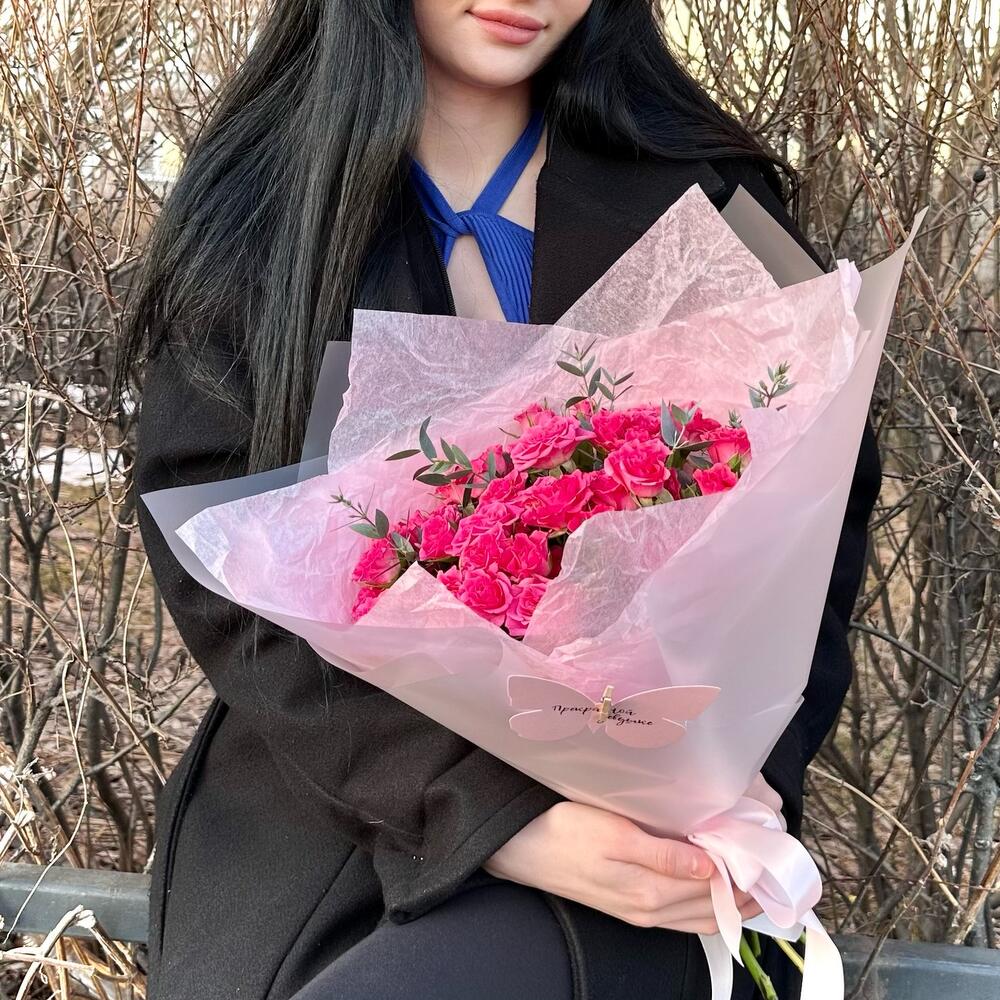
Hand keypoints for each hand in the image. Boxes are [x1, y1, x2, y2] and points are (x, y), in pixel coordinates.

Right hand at [484, 801, 762, 933]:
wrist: (519, 847)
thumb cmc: (562, 832)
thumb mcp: (614, 834)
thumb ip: (664, 853)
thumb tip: (710, 867)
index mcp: (649, 891)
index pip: (714, 889)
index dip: (747, 876)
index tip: (774, 857)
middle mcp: (649, 909)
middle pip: (713, 909)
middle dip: (749, 894)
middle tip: (778, 870)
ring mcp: (639, 911)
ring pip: (699, 916)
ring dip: (731, 903)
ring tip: (758, 881)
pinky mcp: (628, 905)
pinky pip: (680, 914)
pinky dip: (706, 905)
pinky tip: (714, 889)